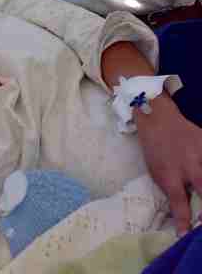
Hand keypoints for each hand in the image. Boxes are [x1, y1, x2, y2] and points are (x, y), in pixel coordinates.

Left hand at [135, 95, 201, 234]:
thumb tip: (184, 213)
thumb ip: (172, 191)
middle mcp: (188, 166)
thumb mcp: (156, 172)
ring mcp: (201, 154)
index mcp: (170, 174)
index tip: (186, 235)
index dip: (185, 221)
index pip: (180, 203)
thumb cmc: (155, 149)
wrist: (158, 117)